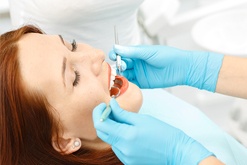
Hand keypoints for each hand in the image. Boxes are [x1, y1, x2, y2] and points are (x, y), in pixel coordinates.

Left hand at [93, 99, 213, 163]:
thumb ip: (123, 113)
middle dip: (103, 120)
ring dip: (111, 128)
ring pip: (110, 140)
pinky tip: (127, 131)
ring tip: (122, 120)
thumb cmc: (164, 134)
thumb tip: (111, 105)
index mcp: (126, 137)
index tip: (103, 105)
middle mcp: (123, 150)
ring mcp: (125, 157)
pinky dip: (118, 137)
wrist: (177, 152)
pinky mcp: (129, 161)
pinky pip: (117, 147)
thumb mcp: (143, 119)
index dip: (98, 112)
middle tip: (111, 110)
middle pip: (102, 133)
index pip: (100, 124)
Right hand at [109, 45, 223, 91]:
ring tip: (121, 76)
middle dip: (118, 65)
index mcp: (137, 53)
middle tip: (121, 67)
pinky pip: (131, 84)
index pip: (122, 53)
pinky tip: (125, 83)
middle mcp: (137, 63)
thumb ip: (132, 51)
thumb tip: (116, 47)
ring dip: (121, 75)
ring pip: (125, 74)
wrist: (181, 68)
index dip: (116, 54)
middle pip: (122, 64)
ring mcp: (139, 73)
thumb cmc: (168, 56)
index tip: (113, 56)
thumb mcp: (148, 52)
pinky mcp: (143, 83)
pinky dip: (126, 84)